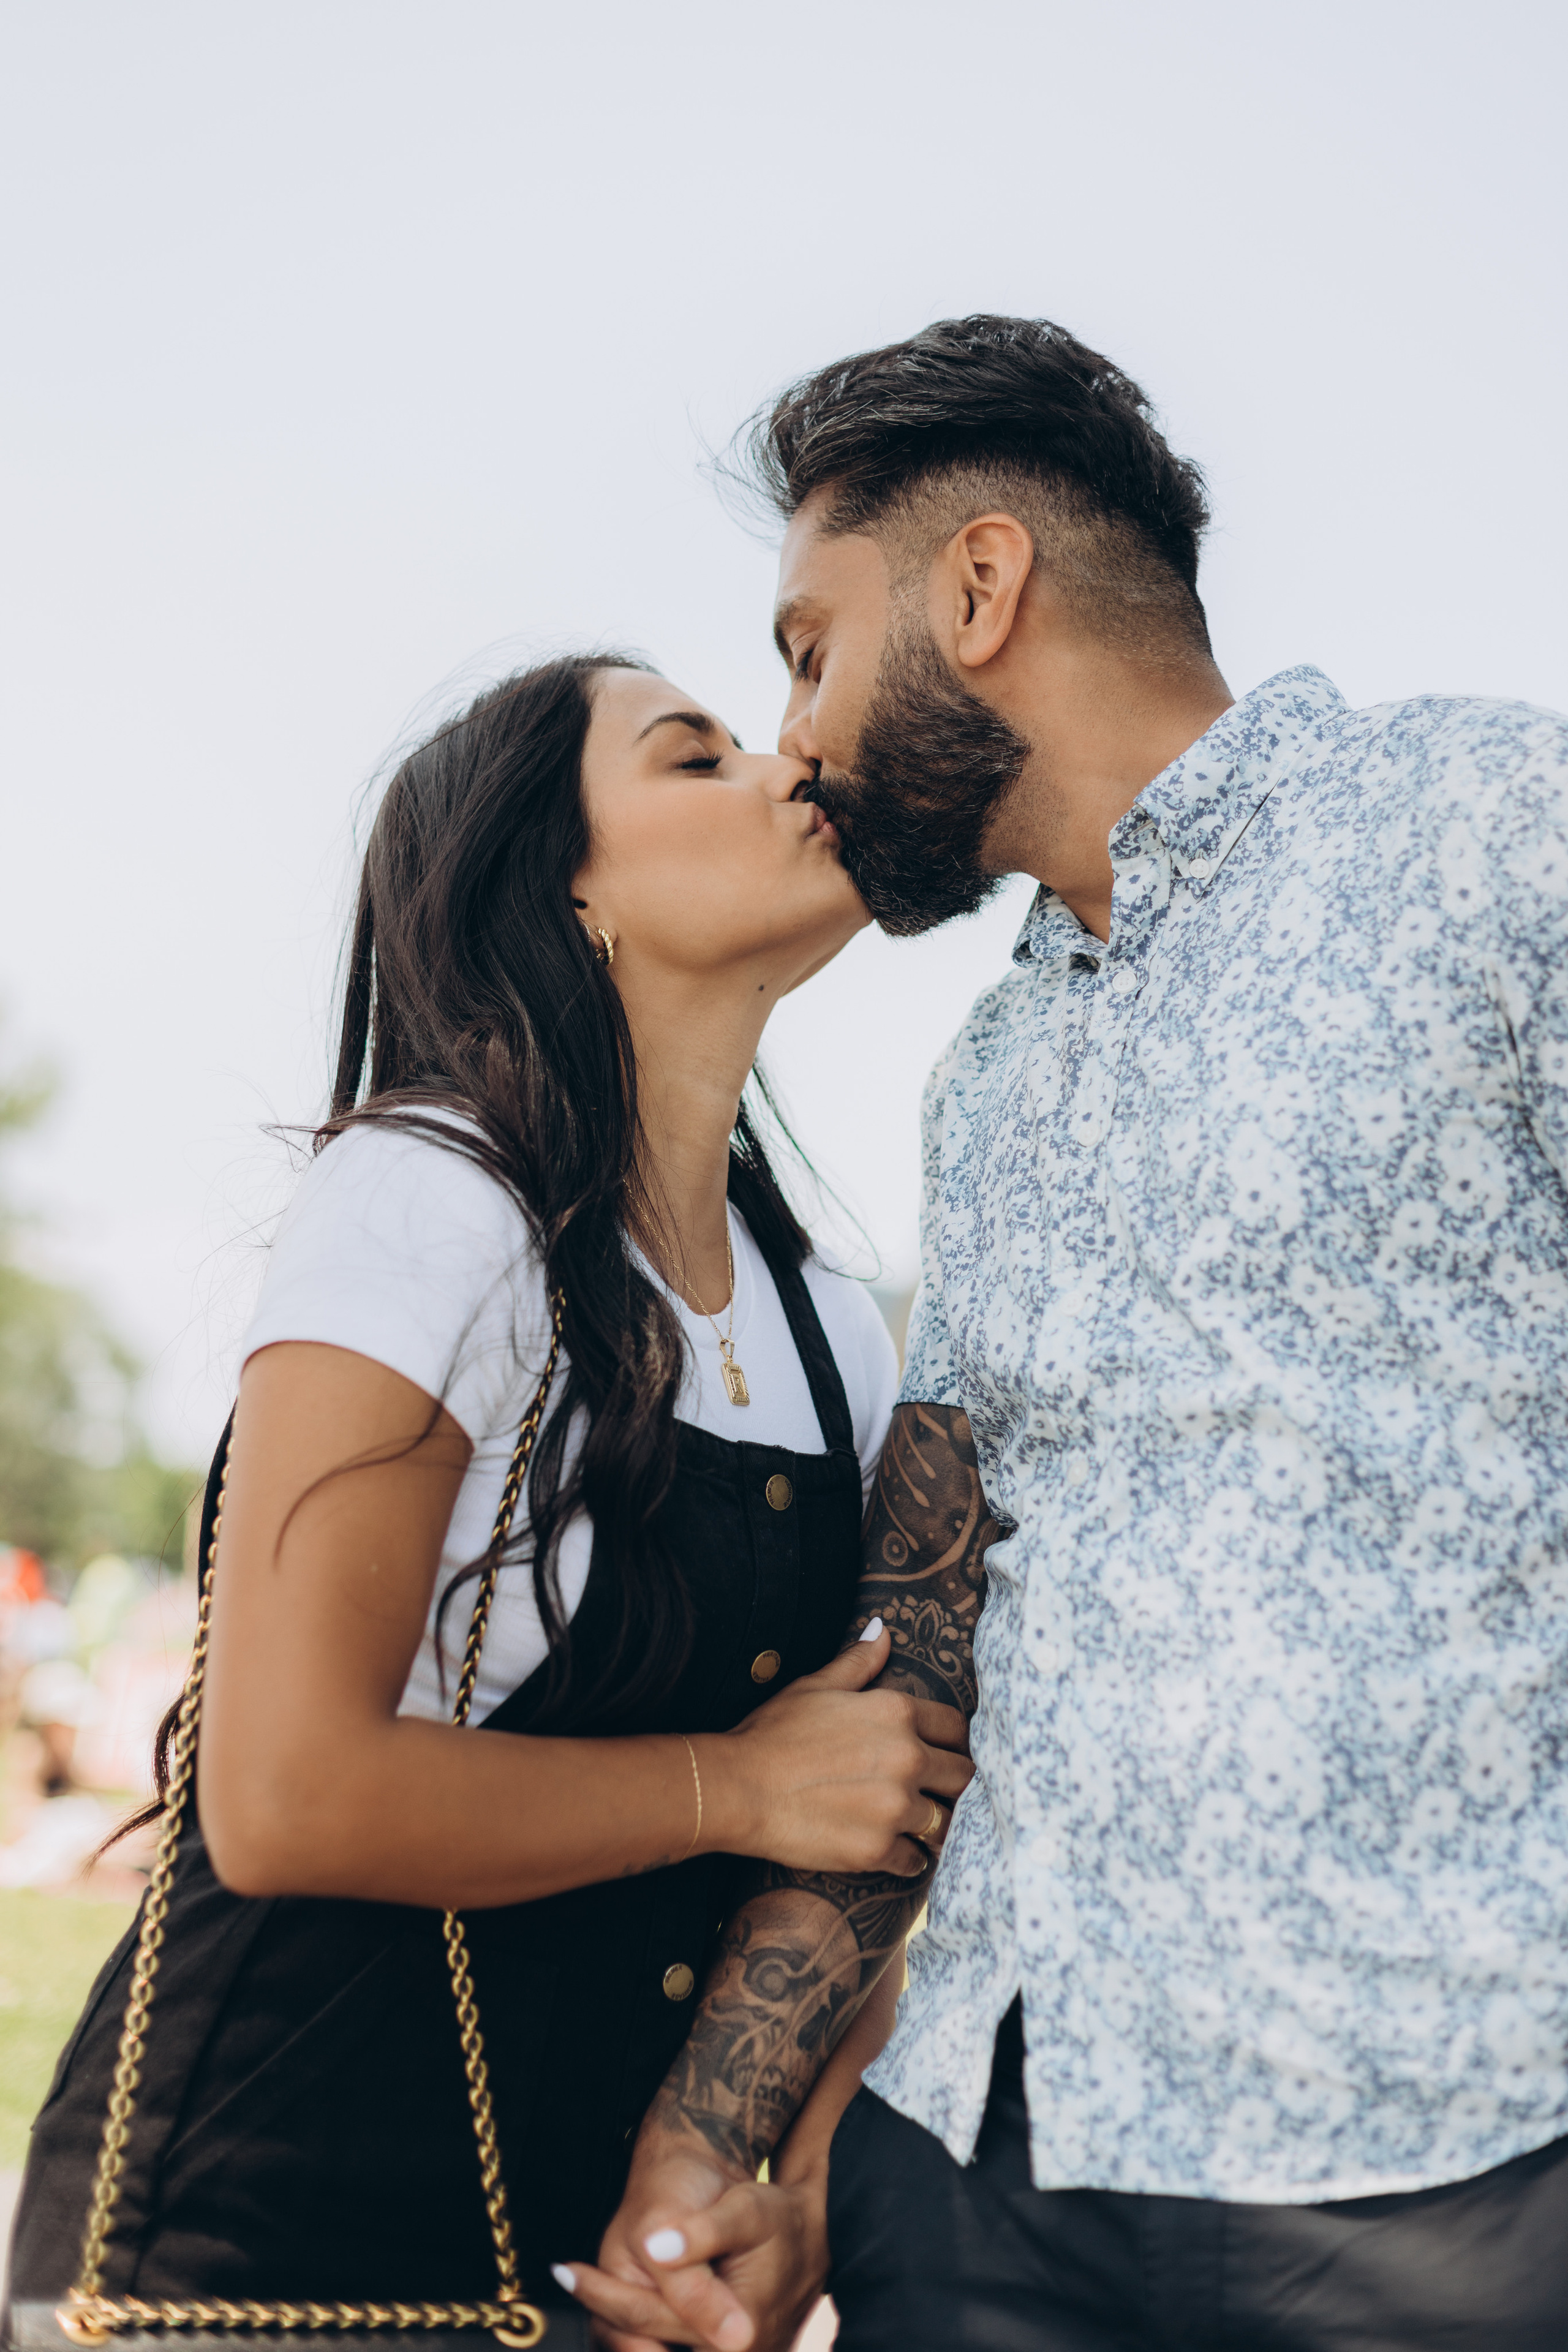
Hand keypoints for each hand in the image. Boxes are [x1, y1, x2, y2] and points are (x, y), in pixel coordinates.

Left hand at [557, 2136, 827, 2351]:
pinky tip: (626, 2307)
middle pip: (649, 2341)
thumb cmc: (778, 2217)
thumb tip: (658, 2249)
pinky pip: (676, 2346)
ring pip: (659, 2346)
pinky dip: (648, 2330)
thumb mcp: (744, 2211)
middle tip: (567, 2275)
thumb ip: (699, 2236)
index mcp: (738, 2335)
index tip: (567, 2271)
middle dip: (608, 2313)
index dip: (604, 2297)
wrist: (815, 2230)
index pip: (649, 2319)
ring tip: (588, 2286)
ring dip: (628, 2327)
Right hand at [702, 1620, 972, 1876]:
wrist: (739, 1787)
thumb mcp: (816, 1686)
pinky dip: (908, 1858)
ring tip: (923, 1826)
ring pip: (946, 1822)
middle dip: (954, 1783)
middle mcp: (907, 1759)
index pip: (956, 1727)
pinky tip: (896, 1851)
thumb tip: (883, 1631)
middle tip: (939, 1791)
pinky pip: (915, 1860)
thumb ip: (858, 1661)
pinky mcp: (878, 1850)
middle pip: (964, 1776)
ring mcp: (895, 1808)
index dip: (953, 1740)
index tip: (944, 1752)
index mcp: (897, 1713)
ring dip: (935, 1823)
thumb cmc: (774, 1732)